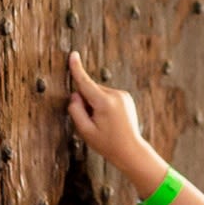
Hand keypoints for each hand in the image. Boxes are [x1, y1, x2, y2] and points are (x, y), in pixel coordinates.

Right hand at [67, 52, 166, 184]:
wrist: (130, 150)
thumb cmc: (106, 143)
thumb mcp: (85, 131)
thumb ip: (76, 110)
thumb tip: (75, 94)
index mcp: (105, 103)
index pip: (86, 83)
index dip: (77, 69)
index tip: (73, 55)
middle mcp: (116, 95)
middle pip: (90, 89)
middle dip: (85, 101)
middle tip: (91, 121)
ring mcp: (123, 95)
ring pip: (98, 92)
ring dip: (94, 103)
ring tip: (102, 122)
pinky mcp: (126, 97)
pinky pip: (107, 95)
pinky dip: (102, 104)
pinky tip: (108, 119)